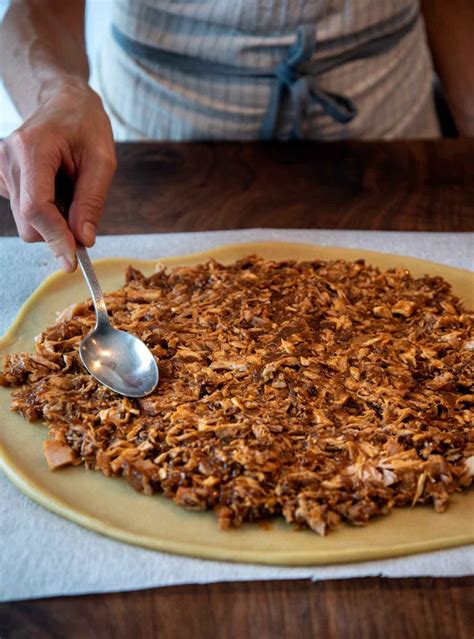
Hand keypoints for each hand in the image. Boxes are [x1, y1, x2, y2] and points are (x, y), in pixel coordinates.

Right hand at [0, 80, 115, 270]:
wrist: (64, 100)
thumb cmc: (85, 124)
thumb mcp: (102, 160)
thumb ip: (92, 201)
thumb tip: (83, 240)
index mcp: (32, 148)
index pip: (36, 208)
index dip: (54, 239)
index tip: (72, 262)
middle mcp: (8, 159)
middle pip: (28, 222)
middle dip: (58, 230)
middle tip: (84, 214)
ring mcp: (1, 168)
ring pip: (26, 221)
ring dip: (53, 218)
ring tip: (69, 188)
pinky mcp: (3, 177)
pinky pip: (25, 210)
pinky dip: (46, 210)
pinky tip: (56, 186)